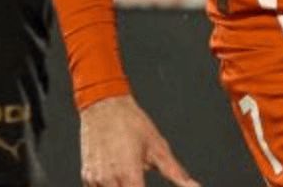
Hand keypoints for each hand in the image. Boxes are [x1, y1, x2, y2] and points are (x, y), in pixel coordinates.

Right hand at [81, 95, 199, 186]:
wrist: (104, 104)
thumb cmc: (132, 122)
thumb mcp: (158, 146)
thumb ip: (176, 173)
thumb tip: (196, 186)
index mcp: (129, 175)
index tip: (147, 186)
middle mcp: (109, 181)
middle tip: (142, 181)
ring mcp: (95, 180)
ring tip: (132, 178)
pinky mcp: (87, 177)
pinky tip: (119, 180)